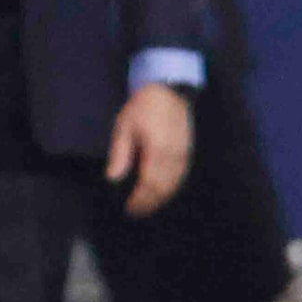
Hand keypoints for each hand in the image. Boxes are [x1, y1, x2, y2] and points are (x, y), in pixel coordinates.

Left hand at [105, 81, 194, 218]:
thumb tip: (113, 178)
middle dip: (149, 203)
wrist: (169, 89)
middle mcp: (173, 156)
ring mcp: (183, 155)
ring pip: (174, 185)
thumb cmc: (143, 106)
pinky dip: (171, 188)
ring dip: (161, 198)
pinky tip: (162, 192)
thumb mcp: (124, 126)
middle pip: (163, 189)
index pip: (149, 184)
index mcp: (157, 150)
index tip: (130, 209)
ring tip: (147, 206)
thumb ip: (120, 154)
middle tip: (136, 212)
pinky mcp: (187, 152)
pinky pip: (181, 176)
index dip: (140, 200)